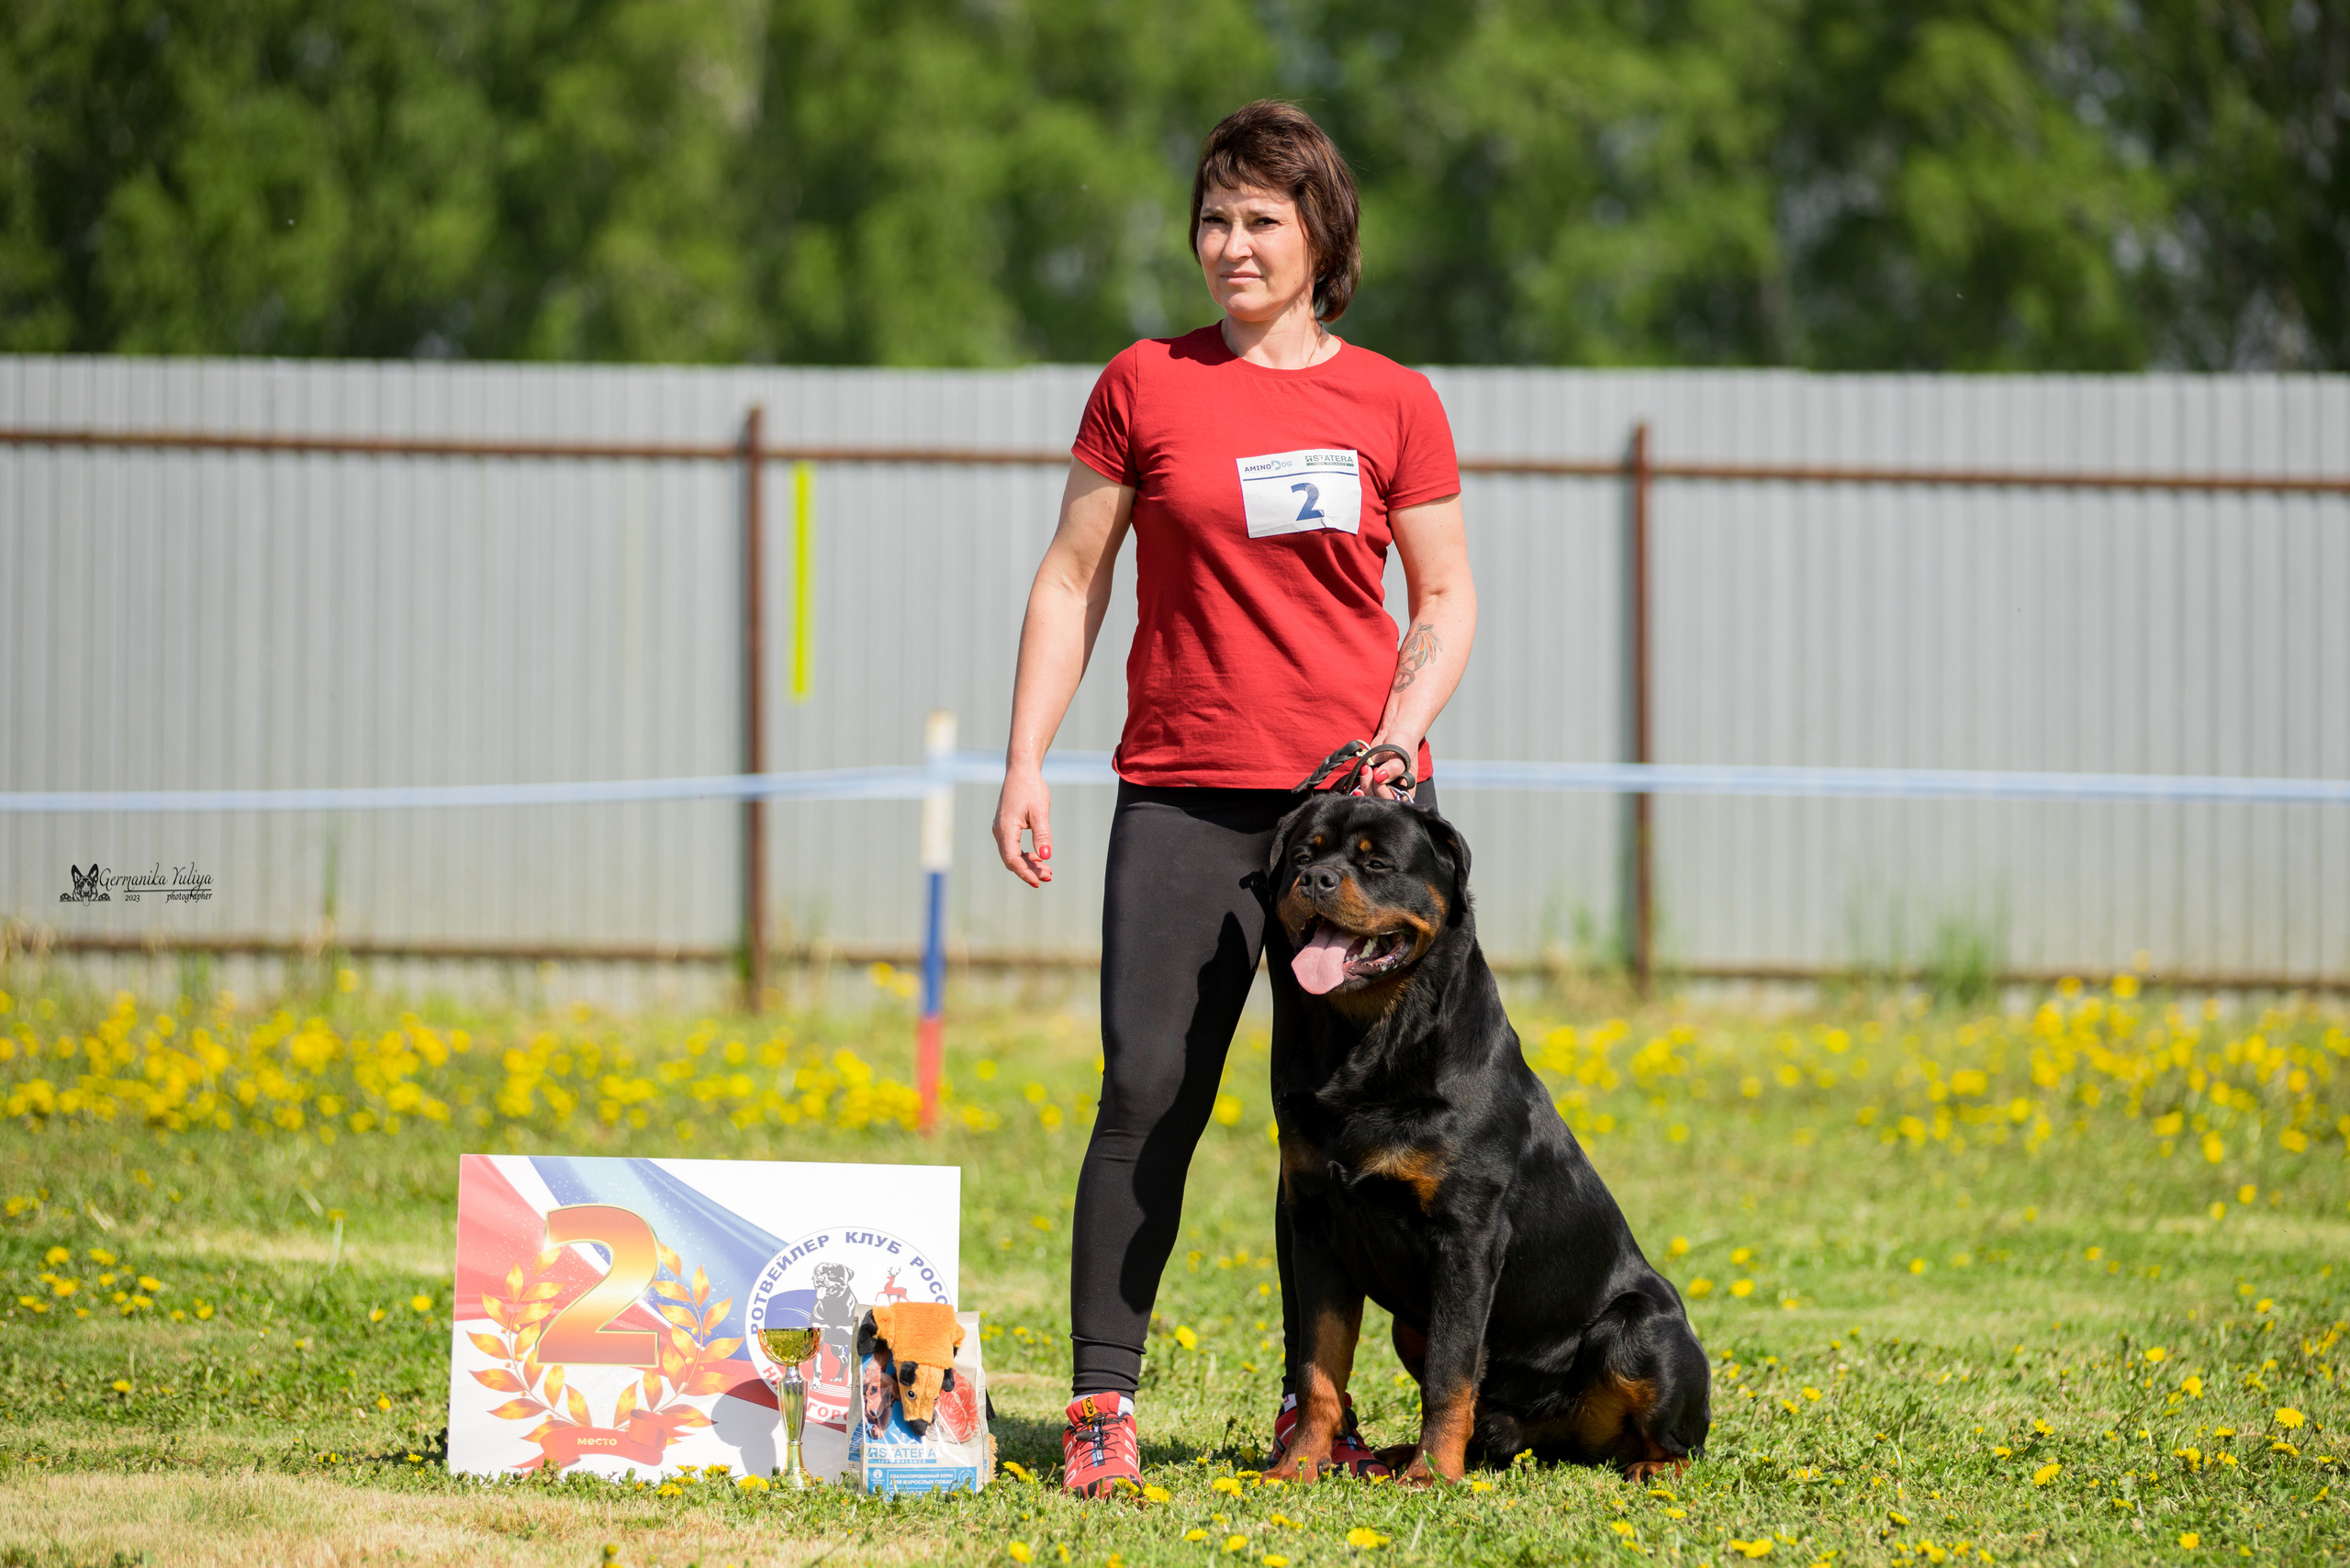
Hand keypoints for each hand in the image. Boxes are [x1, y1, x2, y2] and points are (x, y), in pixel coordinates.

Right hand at [993, 766, 1053, 885]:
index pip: (1012, 859)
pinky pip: (1012, 847)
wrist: (1021, 771)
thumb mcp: (1041, 812)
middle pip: (1011, 860)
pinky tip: (1039, 858)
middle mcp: (999, 831)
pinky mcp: (1005, 827)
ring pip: (1011, 855)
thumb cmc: (1031, 788)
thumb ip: (1043, 835)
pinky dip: (1025, 855)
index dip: (1025, 872)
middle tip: (1049, 876)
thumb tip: (1046, 857)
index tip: (1039, 882)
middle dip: (1029, 871)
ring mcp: (1001, 829)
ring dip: (1028, 864)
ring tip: (1048, 870)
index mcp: (1006, 828)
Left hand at [1364, 733, 1420, 800]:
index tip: (1379, 775)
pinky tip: (1360, 779)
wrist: (1393, 735)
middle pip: (1379, 801)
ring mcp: (1381, 789)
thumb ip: (1394, 768)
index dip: (1383, 791)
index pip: (1393, 802)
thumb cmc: (1403, 745)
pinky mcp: (1370, 784)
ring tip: (1367, 768)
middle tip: (1373, 770)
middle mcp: (1394, 793)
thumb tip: (1380, 778)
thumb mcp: (1402, 755)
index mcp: (1406, 790)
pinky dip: (1358, 787)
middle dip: (1372, 786)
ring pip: (1368, 797)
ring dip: (1364, 783)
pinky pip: (1362, 792)